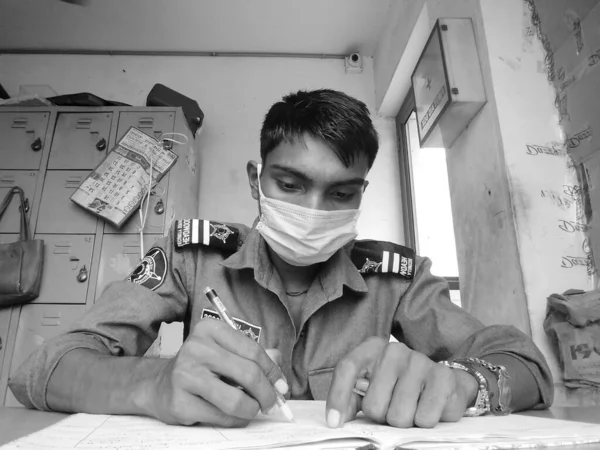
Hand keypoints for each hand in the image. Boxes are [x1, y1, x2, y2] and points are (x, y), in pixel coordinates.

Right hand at [146, 319, 287, 426]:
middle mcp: (196, 348)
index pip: (253, 351)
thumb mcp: (225, 352)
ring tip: (252, 409)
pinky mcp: (180, 402)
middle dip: (267, 393)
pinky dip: (235, 420)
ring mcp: (185, 375)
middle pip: (248, 374)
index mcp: (210, 330)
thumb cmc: (201, 367)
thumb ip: (254, 356)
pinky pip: (221, 417)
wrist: (160, 384)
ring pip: (236, 400)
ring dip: (252, 409)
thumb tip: (280, 371)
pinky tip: (233, 415)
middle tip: (272, 403)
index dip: (273, 371)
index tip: (281, 385)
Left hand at [326, 337, 477, 427]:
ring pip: (399, 416)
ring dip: (405, 421)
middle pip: (373, 405)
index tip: (334, 423)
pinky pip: (424, 418)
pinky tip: (428, 407)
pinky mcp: (442, 377)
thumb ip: (353, 397)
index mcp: (372, 348)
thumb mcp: (372, 386)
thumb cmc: (400, 386)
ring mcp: (419, 361)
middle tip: (392, 408)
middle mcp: (394, 350)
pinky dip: (425, 422)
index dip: (338, 397)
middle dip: (382, 416)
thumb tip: (338, 419)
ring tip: (412, 407)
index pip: (347, 368)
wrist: (443, 382)